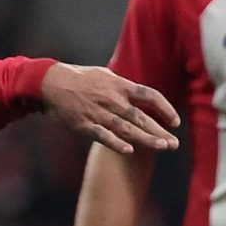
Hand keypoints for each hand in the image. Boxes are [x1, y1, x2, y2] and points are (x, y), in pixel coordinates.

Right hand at [41, 65, 180, 156]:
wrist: (50, 83)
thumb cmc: (80, 78)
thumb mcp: (105, 75)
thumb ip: (125, 86)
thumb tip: (144, 95)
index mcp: (119, 85)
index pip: (149, 95)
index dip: (165, 108)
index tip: (175, 122)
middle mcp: (112, 99)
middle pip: (141, 117)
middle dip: (160, 131)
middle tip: (175, 144)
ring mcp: (98, 113)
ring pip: (126, 128)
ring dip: (146, 139)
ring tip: (163, 147)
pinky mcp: (84, 124)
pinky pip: (103, 135)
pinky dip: (116, 143)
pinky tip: (130, 151)